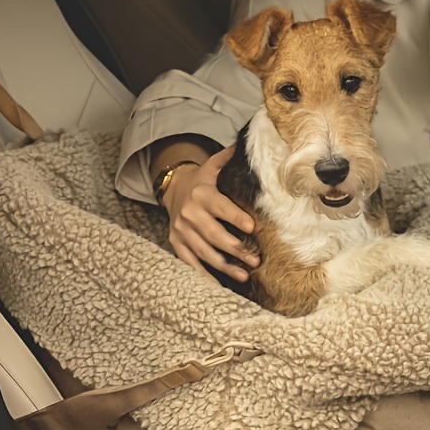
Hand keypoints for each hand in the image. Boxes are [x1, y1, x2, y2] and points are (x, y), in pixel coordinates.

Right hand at [162, 147, 259, 281]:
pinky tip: (221, 285)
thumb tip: (253, 144)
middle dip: (236, 248)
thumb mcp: (214, 166)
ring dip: (225, 266)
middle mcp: (189, 213)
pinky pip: (191, 263)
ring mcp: (181, 231)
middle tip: (256, 259)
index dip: (236, 217)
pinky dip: (205, 275)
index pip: (220, 207)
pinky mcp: (177, 244)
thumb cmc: (203, 181)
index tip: (252, 227)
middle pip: (214, 234)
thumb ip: (231, 158)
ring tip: (244, 275)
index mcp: (202, 193)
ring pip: (204, 252)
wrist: (173, 190)